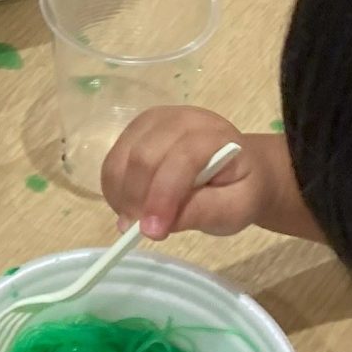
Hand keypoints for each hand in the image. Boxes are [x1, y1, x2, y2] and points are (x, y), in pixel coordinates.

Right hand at [103, 108, 272, 238]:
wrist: (238, 168)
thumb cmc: (239, 189)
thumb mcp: (236, 208)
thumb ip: (202, 212)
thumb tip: (153, 225)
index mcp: (212, 134)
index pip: (181, 159)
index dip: (163, 196)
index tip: (153, 233)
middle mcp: (178, 119)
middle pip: (143, 156)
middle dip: (137, 200)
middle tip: (142, 232)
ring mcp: (152, 123)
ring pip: (120, 159)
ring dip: (122, 197)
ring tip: (137, 220)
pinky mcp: (134, 132)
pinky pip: (112, 162)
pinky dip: (115, 190)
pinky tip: (132, 206)